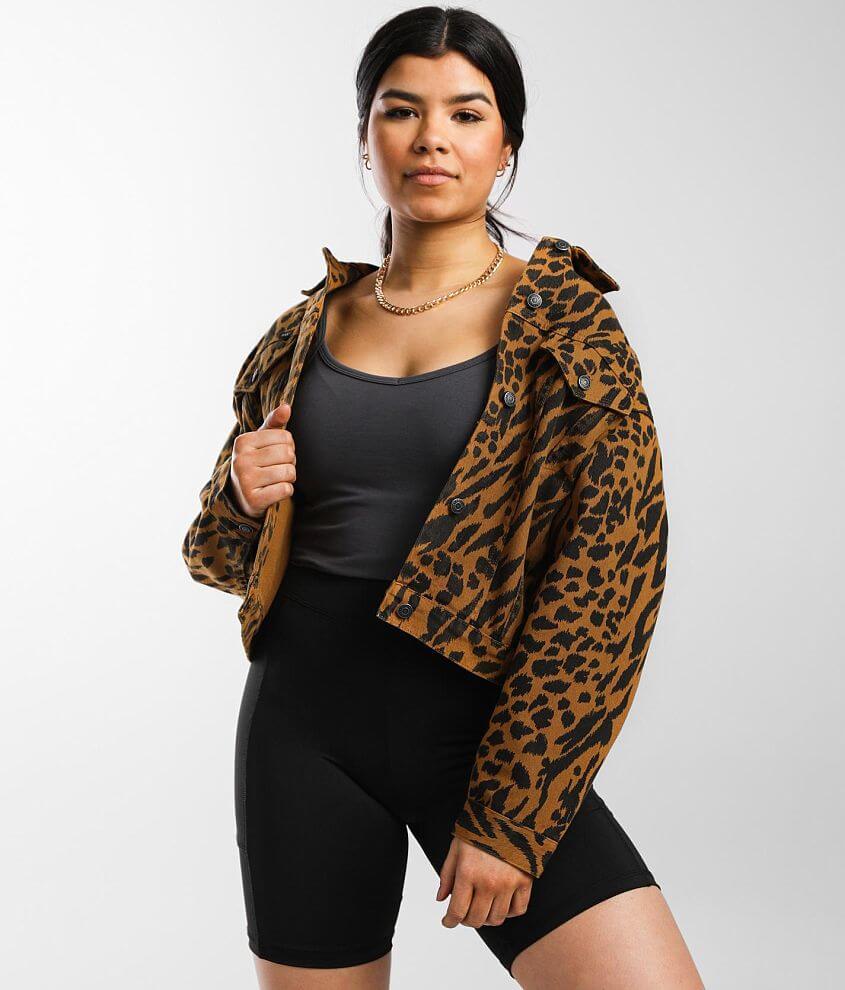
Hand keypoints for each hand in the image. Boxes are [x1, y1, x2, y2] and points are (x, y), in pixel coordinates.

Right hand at [228, 402, 296, 518]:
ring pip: (289, 472)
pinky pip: (286, 490)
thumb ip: (274, 423)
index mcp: (242, 442)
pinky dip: (286, 491)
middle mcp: (241, 460)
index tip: (276, 454)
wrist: (241, 497)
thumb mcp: (261, 442)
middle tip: (278, 468)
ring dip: (289, 477)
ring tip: (277, 479)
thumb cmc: (256, 463)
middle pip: (288, 454)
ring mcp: (246, 481)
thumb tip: (287, 406)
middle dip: (290, 462)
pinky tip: (274, 491)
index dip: (288, 446)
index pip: (285, 437)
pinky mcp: (254, 500)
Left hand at [436, 836, 531, 928]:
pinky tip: (500, 903)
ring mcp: (509, 884)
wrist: (508, 811)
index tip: (446, 921)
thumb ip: (447, 874)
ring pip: (496, 919)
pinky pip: (518, 910)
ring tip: (481, 907)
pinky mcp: (525, 881)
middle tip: (463, 914)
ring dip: (486, 918)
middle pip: (476, 920)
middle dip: (466, 920)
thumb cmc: (479, 827)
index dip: (449, 921)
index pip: (457, 911)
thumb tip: (441, 899)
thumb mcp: (456, 847)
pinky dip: (508, 912)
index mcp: (468, 873)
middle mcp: (488, 882)